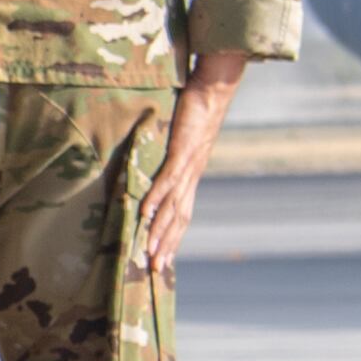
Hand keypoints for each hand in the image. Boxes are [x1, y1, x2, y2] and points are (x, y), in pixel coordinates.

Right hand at [136, 54, 248, 277]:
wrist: (214, 90)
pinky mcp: (181, 152)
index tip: (162, 260)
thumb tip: (153, 159)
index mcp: (191, 176)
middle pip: (180, 219)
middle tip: (156, 270)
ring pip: (173, 206)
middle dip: (168, 245)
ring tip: (148, 250)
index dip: (173, 239)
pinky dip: (156, 198)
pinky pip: (166, 180)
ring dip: (160, 230)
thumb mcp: (180, 138)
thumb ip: (168, 152)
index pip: (182, 215)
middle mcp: (191, 177)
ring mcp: (187, 166)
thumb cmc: (196, 110)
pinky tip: (145, 213)